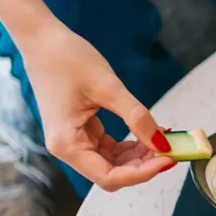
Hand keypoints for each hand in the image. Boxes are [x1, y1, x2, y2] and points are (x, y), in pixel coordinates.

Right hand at [0, 0, 173, 191]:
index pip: (110, 176)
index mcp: (66, 143)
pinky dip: (132, 144)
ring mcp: (74, 140)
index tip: (168, 159)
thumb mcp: (108, 87)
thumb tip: (162, 142)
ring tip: (166, 139)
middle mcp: (67, 148)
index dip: (142, 173)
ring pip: (114, 162)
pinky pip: (111, 147)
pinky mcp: (81, 131)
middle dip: (144, 165)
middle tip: (173, 149)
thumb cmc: (66, 58)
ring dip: (140, 156)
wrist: (42, 39)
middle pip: (113, 173)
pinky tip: (151, 133)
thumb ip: (137, 117)